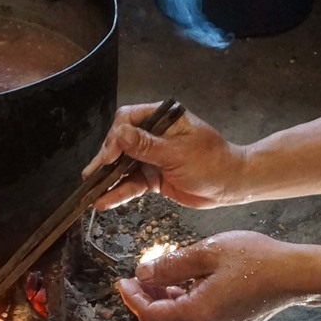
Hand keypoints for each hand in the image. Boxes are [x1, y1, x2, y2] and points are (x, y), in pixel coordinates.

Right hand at [82, 103, 247, 209]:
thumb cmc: (211, 163)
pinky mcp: (154, 176)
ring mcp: (153, 156)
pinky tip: (104, 202)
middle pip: (121, 143)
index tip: (108, 157)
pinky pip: (133, 183)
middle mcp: (155, 135)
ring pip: (124, 165)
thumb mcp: (177, 153)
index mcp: (162, 118)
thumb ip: (146, 146)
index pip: (129, 120)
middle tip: (92, 175)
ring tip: (89, 191)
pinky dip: (119, 192)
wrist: (231, 186)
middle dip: (106, 159)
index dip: (115, 138)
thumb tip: (118, 135)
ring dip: (108, 179)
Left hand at [116, 231, 304, 320]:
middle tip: (138, 280)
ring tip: (159, 277)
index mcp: (196, 316)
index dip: (132, 298)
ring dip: (160, 307)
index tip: (122, 280)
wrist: (293, 276)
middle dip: (143, 305)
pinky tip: (182, 285)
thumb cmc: (255, 259)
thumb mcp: (207, 252)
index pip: (149, 316)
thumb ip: (169, 265)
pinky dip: (177, 310)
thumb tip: (141, 273)